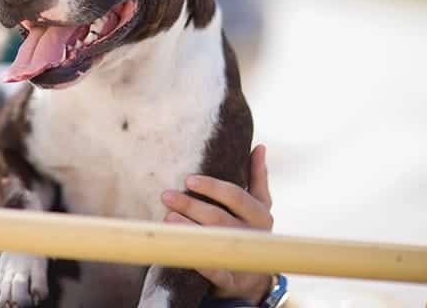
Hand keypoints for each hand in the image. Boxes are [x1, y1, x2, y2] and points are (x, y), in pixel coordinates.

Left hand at [160, 144, 273, 304]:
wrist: (252, 277)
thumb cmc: (249, 230)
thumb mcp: (258, 205)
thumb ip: (257, 177)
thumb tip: (260, 146)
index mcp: (260, 214)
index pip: (236, 196)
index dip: (212, 187)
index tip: (188, 178)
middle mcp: (253, 236)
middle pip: (218, 217)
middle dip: (191, 205)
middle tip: (166, 195)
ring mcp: (243, 258)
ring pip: (213, 241)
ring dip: (187, 228)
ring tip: (166, 216)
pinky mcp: (229, 280)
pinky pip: (212, 270)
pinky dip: (196, 259)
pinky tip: (176, 247)